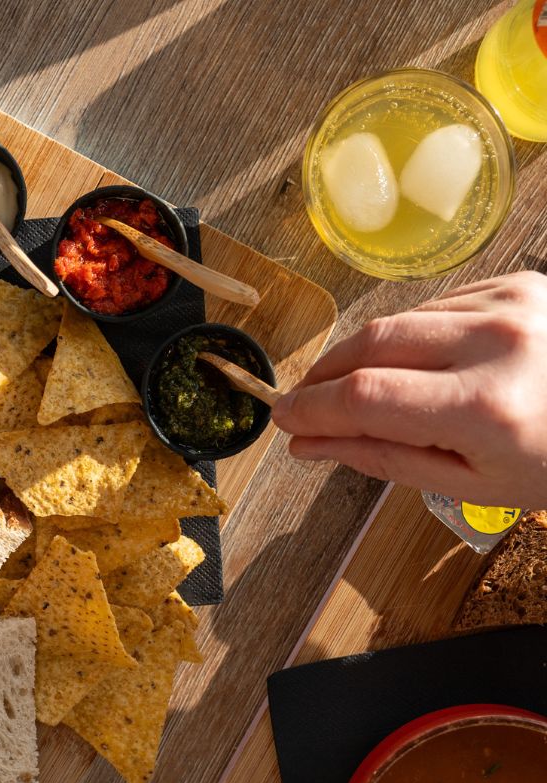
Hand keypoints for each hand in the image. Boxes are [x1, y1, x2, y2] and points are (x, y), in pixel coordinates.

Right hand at [271, 271, 546, 508]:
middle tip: (303, 403)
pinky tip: (413, 365)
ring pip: (398, 321)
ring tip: (357, 391)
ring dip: (364, 356)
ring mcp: (511, 302)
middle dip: (324, 375)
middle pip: (370, 344)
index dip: (310, 408)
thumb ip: (383, 457)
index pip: (364, 397)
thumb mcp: (473, 482)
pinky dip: (409, 336)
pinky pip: (435, 306)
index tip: (282, 421)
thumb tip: (310, 444)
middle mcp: (497, 341)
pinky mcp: (518, 283)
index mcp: (486, 407)